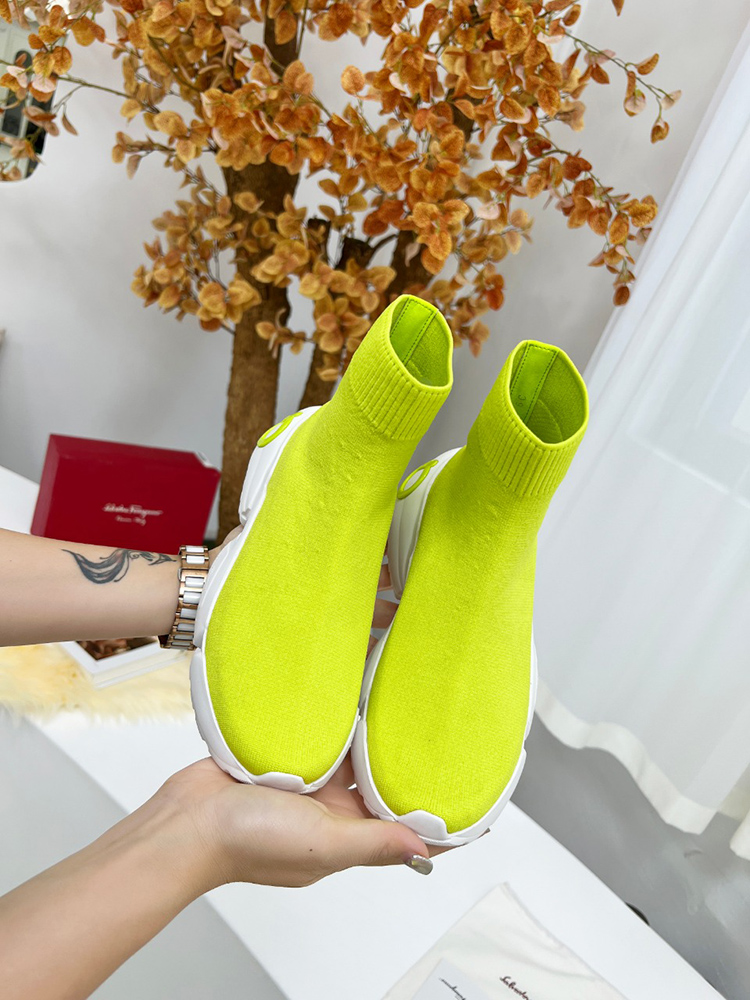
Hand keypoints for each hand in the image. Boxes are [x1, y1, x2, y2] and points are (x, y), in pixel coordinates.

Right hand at [159, 559, 435, 888]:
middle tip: (439, 732)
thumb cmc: (243, 843)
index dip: (437, 821)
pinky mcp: (286, 759)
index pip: (404, 830)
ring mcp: (308, 785)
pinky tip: (353, 697)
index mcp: (347, 837)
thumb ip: (372, 843)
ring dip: (374, 737)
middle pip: (382, 787)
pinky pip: (321, 737)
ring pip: (353, 756)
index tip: (470, 803)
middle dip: (409, 766)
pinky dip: (338, 722)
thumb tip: (424, 849)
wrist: (184, 821)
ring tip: (403, 705)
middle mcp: (332, 813)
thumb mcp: (321, 843)